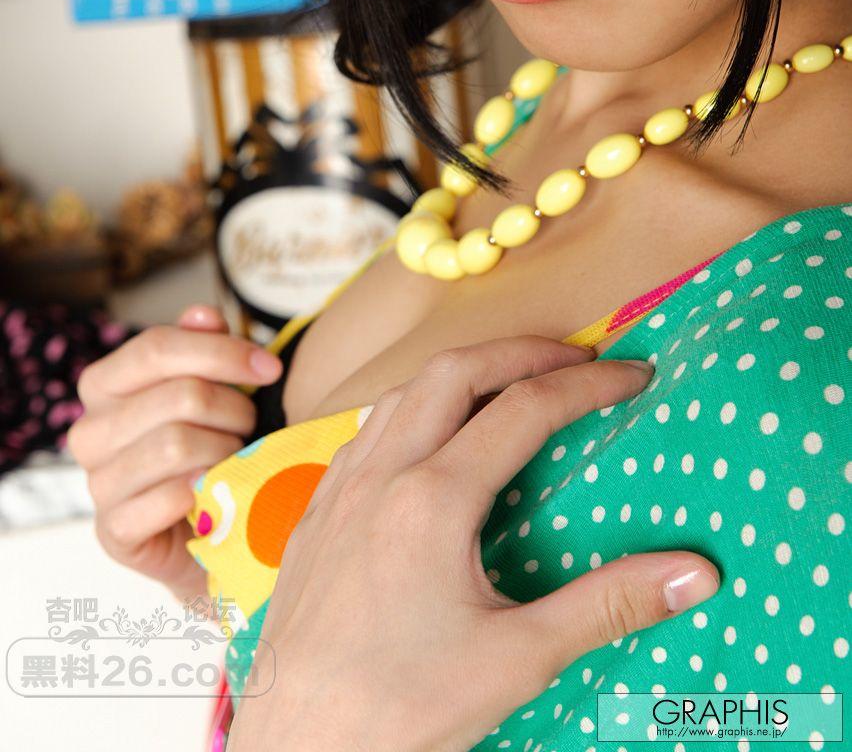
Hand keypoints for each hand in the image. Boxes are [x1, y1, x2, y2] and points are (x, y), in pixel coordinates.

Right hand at [67, 304, 282, 604]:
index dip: (222, 351)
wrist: (200, 528)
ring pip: (178, 445)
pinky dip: (207, 490)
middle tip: (250, 425)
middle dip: (233, 408)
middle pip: (179, 395)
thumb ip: (202, 347)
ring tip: (237, 456)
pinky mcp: (114, 532)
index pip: (157, 347)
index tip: (270, 367)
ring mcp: (97, 484)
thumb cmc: (203, 444)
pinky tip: (218, 490)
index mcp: (102, 385)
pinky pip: (172, 497)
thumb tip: (204, 314)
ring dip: (226, 449)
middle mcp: (89, 432)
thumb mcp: (207, 388)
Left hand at [227, 335, 719, 751]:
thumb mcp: (517, 660)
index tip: (633, 377)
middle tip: (576, 359)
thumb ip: (607, 606)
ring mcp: (340, 488)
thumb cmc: (401, 708)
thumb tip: (695, 573)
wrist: (295, 744)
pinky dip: (411, 408)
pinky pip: (367, 429)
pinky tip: (429, 439)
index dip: (587, 385)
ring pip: (403, 392)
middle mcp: (382, 475)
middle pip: (456, 371)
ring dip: (462, 373)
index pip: (525, 409)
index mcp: (433, 499)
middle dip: (522, 351)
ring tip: (509, 384)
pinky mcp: (316, 512)